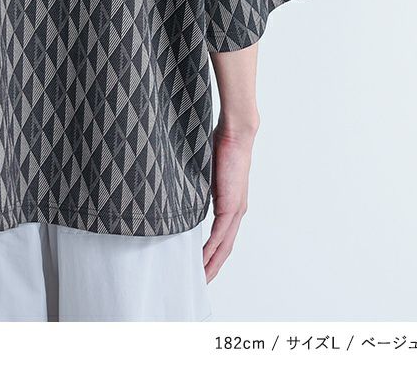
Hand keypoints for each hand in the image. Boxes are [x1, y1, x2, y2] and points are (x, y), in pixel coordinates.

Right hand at [203, 121, 256, 281]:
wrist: (235, 134)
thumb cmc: (219, 146)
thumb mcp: (204, 172)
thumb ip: (197, 186)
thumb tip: (180, 191)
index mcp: (231, 204)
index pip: (223, 237)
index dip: (213, 254)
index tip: (201, 266)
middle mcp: (236, 211)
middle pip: (225, 249)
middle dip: (213, 267)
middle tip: (200, 282)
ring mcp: (236, 210)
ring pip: (224, 246)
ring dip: (212, 264)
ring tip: (201, 278)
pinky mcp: (231, 206)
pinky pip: (221, 234)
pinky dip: (212, 250)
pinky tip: (202, 260)